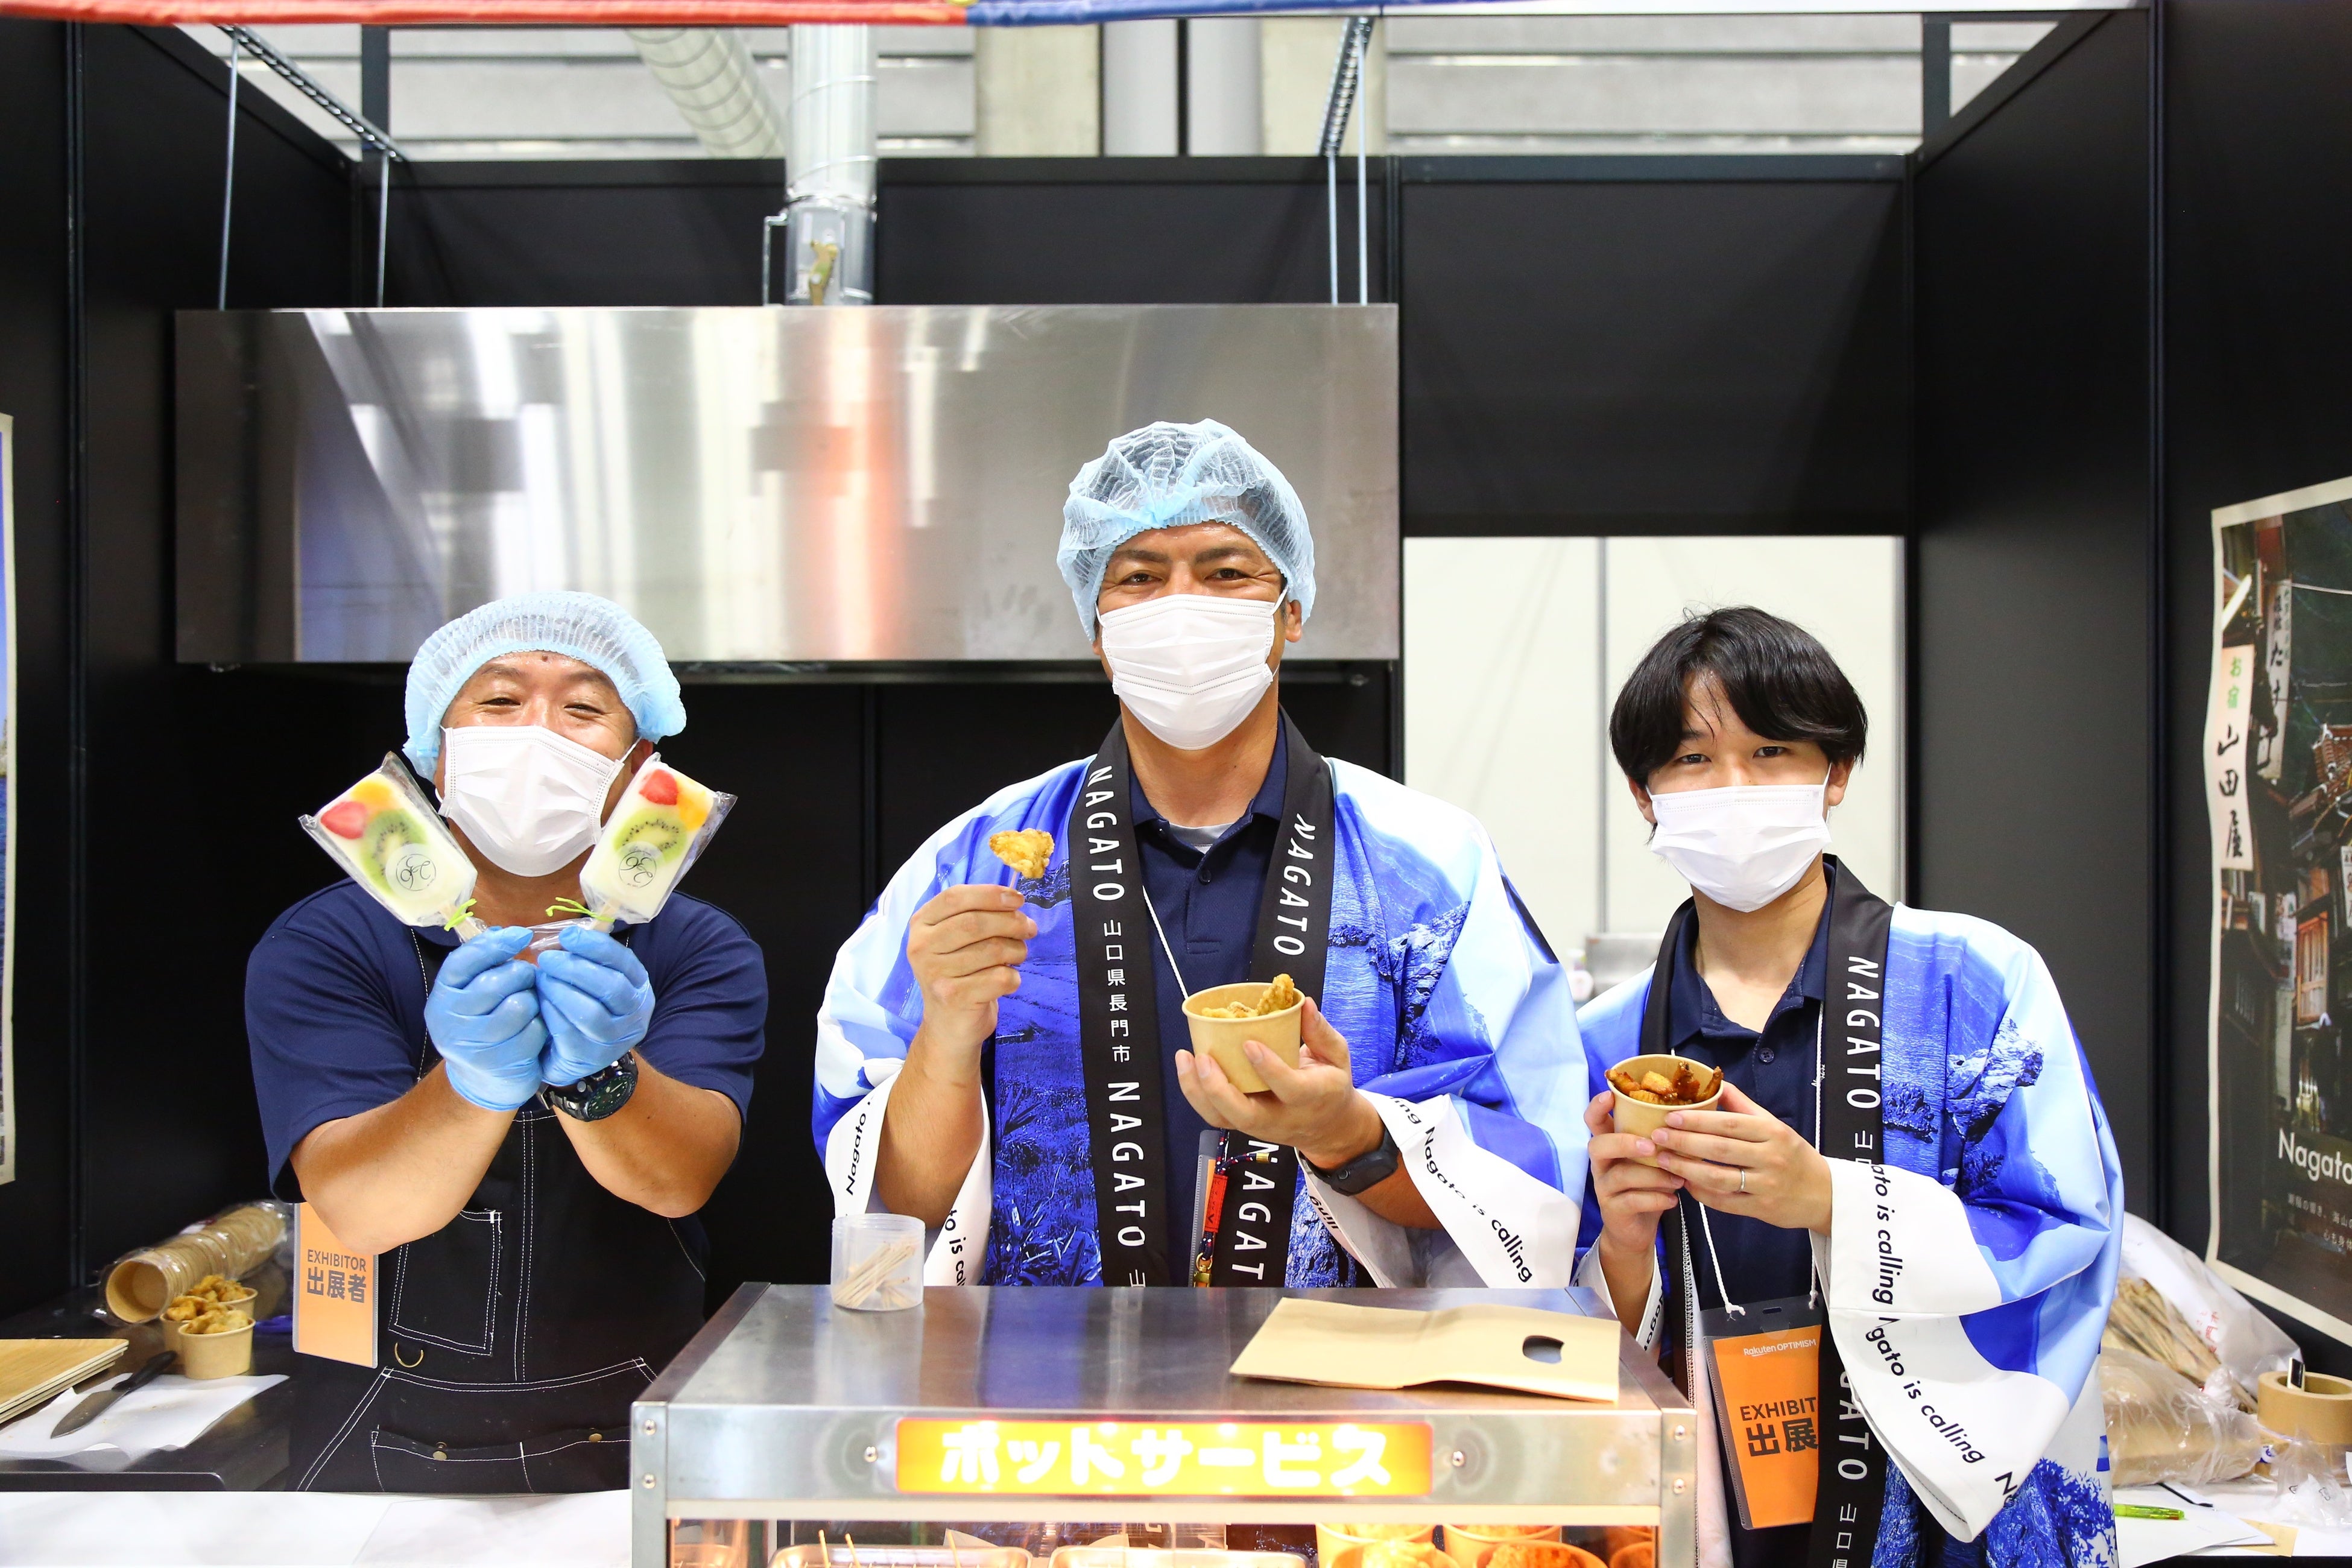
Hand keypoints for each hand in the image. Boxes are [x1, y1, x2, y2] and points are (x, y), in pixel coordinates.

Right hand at [425, 927, 546, 1112]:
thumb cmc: (484, 1023)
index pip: (463, 962)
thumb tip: (501, 932)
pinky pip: (533, 1031)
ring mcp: (471, 1044)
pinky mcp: (497, 1062)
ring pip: (519, 1006)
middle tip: (528, 979)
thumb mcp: (474, 992)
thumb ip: (484, 964)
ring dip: (533, 1001)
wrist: (483, 1080)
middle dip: (522, 975)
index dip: (494, 945)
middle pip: (496, 982)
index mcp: (442, 996)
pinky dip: (541, 1027)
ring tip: (530, 1005)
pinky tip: (535, 1029)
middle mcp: (449, 1020)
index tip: (521, 935)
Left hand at [537, 925, 655, 1086]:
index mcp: (639, 988)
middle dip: (575, 968)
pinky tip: (539, 1001)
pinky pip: (570, 1033)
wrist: (570, 1054)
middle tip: (546, 958)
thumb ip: (587, 959)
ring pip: (592, 1013)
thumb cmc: (582, 1005)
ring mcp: (615, 1040)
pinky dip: (552, 1013)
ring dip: (562, 991)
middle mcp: (635, 1015)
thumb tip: (567, 936)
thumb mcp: (593, 981)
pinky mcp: (590, 1058)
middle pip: (611, 988)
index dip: (596, 946)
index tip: (567, 935)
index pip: (624, 962)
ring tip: (540, 979)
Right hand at [906, 885, 1035, 1058]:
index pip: (955, 896)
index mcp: (921, 925)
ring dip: (1017, 950)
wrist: (949, 1025)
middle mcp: (921, 947)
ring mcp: (935, 974)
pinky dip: (1013, 977)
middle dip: (1011, 922)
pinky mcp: (953, 997)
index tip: (1017, 899)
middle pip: (975, 922)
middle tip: (1029, 928)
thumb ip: (976, 914)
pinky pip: (999, 977)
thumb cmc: (960, 974)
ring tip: (1018, 955)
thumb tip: (1014, 900)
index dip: (990, 894)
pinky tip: (1008, 980)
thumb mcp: (956, 939)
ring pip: (992, 949)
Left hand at [1174, 998, 1380, 1168]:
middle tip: (1204, 1058)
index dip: (1267, 1067)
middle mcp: (1281, 1117)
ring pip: (1223, 1118)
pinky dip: (1196, 1094)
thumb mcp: (1337, 1057)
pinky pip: (1215, 1116)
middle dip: (1218, 1088)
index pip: (1287, 1087)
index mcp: (1310, 1097)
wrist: (1328, 1128)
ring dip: (1198, 1092)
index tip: (1249, 1043)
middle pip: (1244, 1114)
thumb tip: (1303, 1002)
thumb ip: (1321, 1031)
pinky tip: (1187, 1068)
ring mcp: (1259, 1125)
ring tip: (1185, 1058)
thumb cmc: (1330, 1086)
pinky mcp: (1244, 1125)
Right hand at [1584, 1090, 1687, 1261]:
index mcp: (1610, 1144)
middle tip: (1652, 1147)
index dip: (1597, 1106)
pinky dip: (1656, 1199)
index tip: (1610, 1095)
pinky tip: (1673, 1200)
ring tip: (1678, 1179)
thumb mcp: (1652, 1160)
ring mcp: (1604, 1187)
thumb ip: (1660, 1141)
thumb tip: (1691, 1118)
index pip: (1594, 1120)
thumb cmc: (1648, 1186)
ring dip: (1653, 1175)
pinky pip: (1631, 1201)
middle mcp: (1602, 1163)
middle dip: (1624, 1143)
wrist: (1635, 1230)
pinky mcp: (1612, 1209)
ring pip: (1620, 1175)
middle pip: (1598, 1145)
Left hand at [1650, 1080, 1832, 1231]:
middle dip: (1683, 1142)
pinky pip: (1724, 1202)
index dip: (1697, 1119)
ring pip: (1718, 1177)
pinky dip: (1701, 1193)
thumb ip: (1743, 1105)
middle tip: (1656, 1136)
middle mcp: (1770, 1157)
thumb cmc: (1791, 1154)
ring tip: (1663, 1160)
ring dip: (1686, 1168)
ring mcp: (1766, 1185)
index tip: (1670, 1116)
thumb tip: (1716, 1081)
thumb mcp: (1773, 1125)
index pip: (1729, 1123)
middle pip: (1719, 1149)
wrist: (1823, 1193)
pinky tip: (1684, 1182)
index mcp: (1772, 1132)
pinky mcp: (1761, 1208)